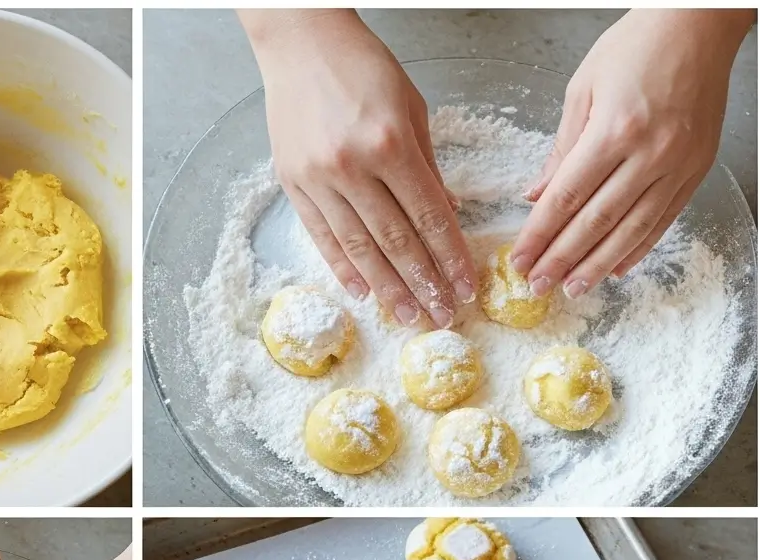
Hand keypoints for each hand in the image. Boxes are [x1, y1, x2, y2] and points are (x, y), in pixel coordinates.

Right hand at [240, 9, 475, 327]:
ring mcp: (319, 179)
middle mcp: (353, 166)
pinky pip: (323, 238)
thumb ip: (427, 167)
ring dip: (388, 289)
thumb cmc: (363, 69)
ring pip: (359, 249)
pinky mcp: (293, 185)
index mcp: (391, 143)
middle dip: (423, 284)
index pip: (429, 216)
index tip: (465, 287)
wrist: (300, 43)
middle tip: (442, 316)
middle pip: (395, 241)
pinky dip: (344, 268)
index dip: (450, 258)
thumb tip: (446, 216)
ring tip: (409, 315)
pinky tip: (364, 292)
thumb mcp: (411, 108)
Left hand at [512, 9, 751, 295]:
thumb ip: (560, 150)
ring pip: (631, 230)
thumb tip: (536, 197)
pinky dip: (637, 248)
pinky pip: (663, 220)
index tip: (520, 261)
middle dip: (562, 260)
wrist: (701, 22)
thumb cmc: (637, 46)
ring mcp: (678, 164)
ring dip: (597, 265)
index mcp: (614, 130)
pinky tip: (614, 268)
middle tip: (538, 286)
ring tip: (572, 289)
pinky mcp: (696, 169)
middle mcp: (649, 152)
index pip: (566, 198)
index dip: (539, 236)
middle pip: (596, 222)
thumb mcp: (583, 89)